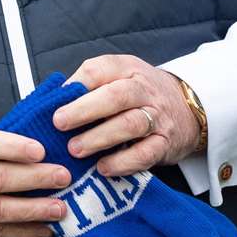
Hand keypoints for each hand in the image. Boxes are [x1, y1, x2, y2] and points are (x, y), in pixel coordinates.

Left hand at [52, 55, 198, 176]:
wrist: (188, 105)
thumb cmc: (138, 93)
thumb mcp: (117, 76)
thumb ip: (87, 85)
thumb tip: (48, 101)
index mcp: (126, 68)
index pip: (100, 70)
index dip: (76, 86)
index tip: (54, 104)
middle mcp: (143, 90)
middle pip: (116, 96)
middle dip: (84, 110)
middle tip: (59, 124)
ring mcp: (157, 116)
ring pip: (130, 125)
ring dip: (99, 138)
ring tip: (75, 150)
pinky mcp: (165, 143)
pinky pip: (145, 154)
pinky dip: (123, 162)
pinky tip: (103, 168)